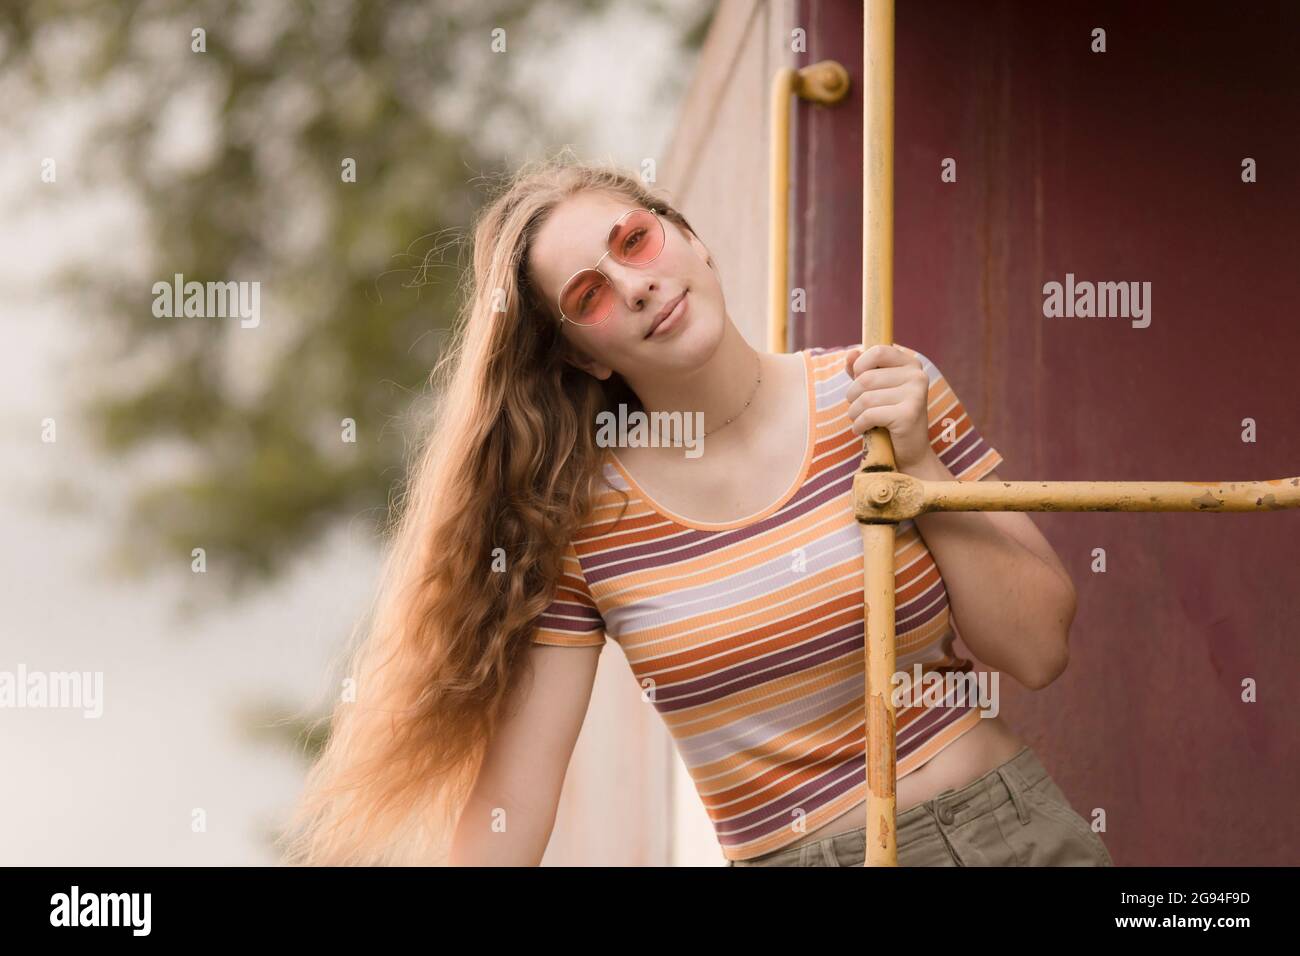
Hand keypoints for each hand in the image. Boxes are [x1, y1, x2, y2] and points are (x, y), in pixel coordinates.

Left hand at [842, 344, 933, 471]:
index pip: (878, 350)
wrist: (910, 451)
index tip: (858, 381)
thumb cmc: (889, 416)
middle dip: (852, 396)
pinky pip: (869, 415)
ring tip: (858, 419)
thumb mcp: (875, 389)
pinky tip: (861, 430)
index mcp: (911, 364)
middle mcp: (917, 376)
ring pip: (866, 398)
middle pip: (866, 378)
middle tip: (855, 408)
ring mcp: (916, 395)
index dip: (860, 366)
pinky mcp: (909, 414)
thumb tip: (850, 353)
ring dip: (854, 412)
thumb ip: (861, 370)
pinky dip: (859, 425)